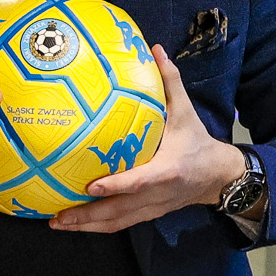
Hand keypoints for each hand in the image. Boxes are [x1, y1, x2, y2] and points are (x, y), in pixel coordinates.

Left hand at [53, 47, 242, 234]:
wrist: (218, 176)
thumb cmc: (197, 141)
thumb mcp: (186, 111)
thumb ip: (171, 82)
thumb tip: (156, 49)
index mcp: (168, 169)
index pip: (140, 181)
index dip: (117, 186)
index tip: (92, 186)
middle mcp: (158, 194)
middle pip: (120, 211)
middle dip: (88, 215)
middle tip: (58, 215)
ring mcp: (152, 208)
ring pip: (117, 223)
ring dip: (87, 226)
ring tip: (58, 224)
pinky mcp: (149, 214)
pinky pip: (121, 224)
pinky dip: (97, 227)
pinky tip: (76, 225)